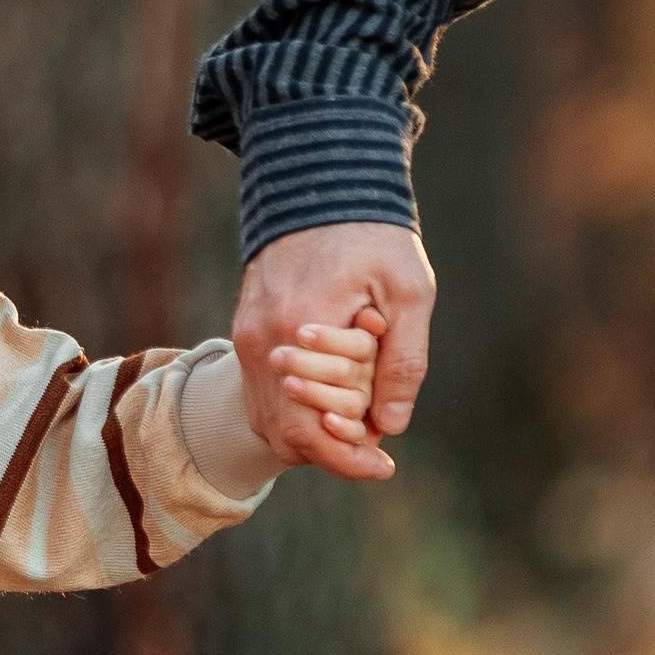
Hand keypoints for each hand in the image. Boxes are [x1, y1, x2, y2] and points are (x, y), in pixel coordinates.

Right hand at [232, 219, 433, 480]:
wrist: (320, 188)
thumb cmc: (372, 236)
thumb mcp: (408, 292)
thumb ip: (402, 361)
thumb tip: (390, 425)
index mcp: (299, 330)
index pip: (313, 425)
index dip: (350, 457)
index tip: (383, 466)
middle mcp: (262, 342)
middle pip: (286, 432)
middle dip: (331, 452)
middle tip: (375, 453)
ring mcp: (247, 338)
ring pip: (269, 419)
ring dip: (311, 435)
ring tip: (355, 426)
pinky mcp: (246, 333)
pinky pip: (263, 394)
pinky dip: (294, 412)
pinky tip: (329, 403)